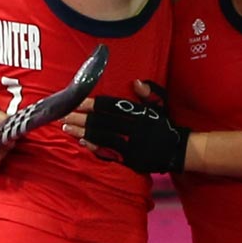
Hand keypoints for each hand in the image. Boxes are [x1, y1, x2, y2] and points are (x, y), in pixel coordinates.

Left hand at [64, 85, 189, 173]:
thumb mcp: (160, 107)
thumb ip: (148, 94)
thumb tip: (136, 82)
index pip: (110, 107)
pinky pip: (108, 152)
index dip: (92, 104)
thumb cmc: (164, 126)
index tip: (76, 101)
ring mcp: (132, 145)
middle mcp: (135, 129)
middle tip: (62, 114)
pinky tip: (82, 141)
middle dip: (80, 117)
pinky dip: (94, 146)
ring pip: (101, 136)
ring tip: (66, 126)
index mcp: (140, 114)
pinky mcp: (131, 160)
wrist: (179, 151)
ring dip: (82, 131)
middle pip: (102, 121)